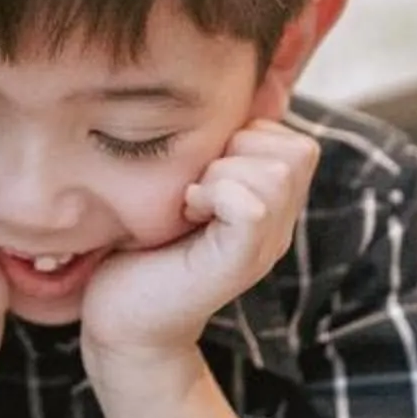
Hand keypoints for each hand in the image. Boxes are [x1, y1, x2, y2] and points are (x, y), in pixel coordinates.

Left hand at [81, 120, 318, 363]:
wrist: (121, 319)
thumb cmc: (140, 246)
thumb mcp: (182, 181)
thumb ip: (212, 149)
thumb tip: (223, 98)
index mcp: (272, 202)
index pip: (292, 137)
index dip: (243, 137)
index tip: (200, 171)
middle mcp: (280, 225)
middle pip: (294, 149)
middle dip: (236, 151)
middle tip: (195, 187)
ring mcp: (266, 247)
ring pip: (277, 171)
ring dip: (222, 172)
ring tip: (190, 202)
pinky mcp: (241, 264)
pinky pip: (252, 204)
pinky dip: (215, 194)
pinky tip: (188, 213)